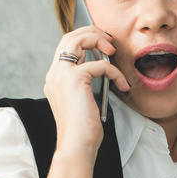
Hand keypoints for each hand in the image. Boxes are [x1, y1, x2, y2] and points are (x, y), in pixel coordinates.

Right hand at [43, 26, 129, 162]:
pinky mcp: (74, 78)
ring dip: (98, 40)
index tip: (103, 45)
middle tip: (109, 41)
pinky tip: (122, 85)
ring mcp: (62, 75)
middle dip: (91, 32)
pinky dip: (115, 72)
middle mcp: (54, 74)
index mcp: (54, 79)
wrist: (77, 145)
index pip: (65, 47)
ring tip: (113, 50)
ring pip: (77, 39)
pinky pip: (100, 64)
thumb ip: (85, 83)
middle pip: (69, 37)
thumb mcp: (82, 101)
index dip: (84, 39)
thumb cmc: (83, 130)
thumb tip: (102, 68)